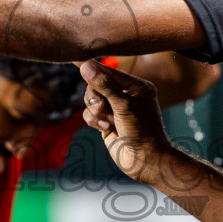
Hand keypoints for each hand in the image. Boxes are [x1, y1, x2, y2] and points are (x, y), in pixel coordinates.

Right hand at [79, 60, 172, 182]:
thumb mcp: (123, 105)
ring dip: (96, 111)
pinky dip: (95, 121)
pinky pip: (90, 115)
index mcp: (137, 87)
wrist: (144, 160)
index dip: (95, 68)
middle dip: (95, 96)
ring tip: (108, 121)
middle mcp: (126, 96)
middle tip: (101, 106)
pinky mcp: (106, 123)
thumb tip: (86, 66)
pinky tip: (107, 128)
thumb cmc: (141, 130)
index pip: (111, 72)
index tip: (78, 61)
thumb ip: (104, 85)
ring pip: (91, 100)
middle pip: (97, 85)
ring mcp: (115, 110)